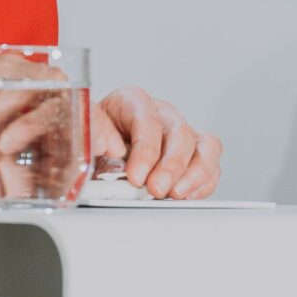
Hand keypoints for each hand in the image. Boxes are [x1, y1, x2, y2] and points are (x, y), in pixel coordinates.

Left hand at [91, 86, 221, 199]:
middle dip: (171, 165)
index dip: (145, 150)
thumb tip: (102, 143)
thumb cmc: (93, 138)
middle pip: (180, 132)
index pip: (147, 119)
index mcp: (132, 102)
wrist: (96, 151)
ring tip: (176, 194)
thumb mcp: (84, 130)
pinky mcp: (193, 156)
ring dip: (194, 174)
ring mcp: (179, 135)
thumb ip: (92, 131)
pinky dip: (203, 184)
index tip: (135, 176)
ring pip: (206, 146)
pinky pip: (211, 167)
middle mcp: (161, 115)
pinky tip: (186, 195)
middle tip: (156, 189)